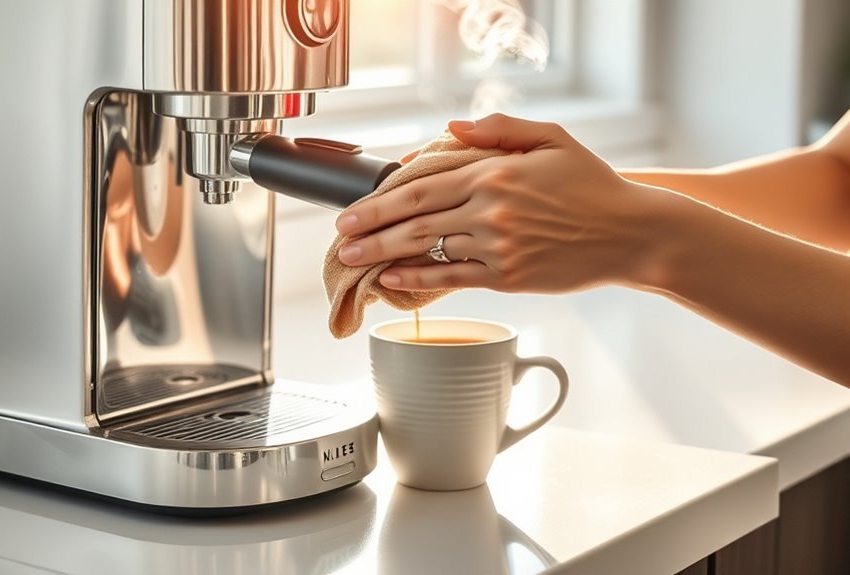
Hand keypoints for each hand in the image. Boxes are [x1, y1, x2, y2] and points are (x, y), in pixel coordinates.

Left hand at [335, 113, 665, 292]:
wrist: (631, 233)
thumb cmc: (591, 184)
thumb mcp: (552, 139)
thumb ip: (499, 129)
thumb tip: (450, 129)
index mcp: (496, 173)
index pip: (422, 185)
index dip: (380, 199)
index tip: (353, 208)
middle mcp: (491, 210)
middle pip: (414, 220)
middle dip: (370, 230)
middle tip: (340, 238)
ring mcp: (498, 247)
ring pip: (429, 250)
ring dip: (385, 256)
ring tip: (354, 261)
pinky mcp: (509, 278)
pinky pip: (453, 278)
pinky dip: (419, 279)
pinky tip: (393, 279)